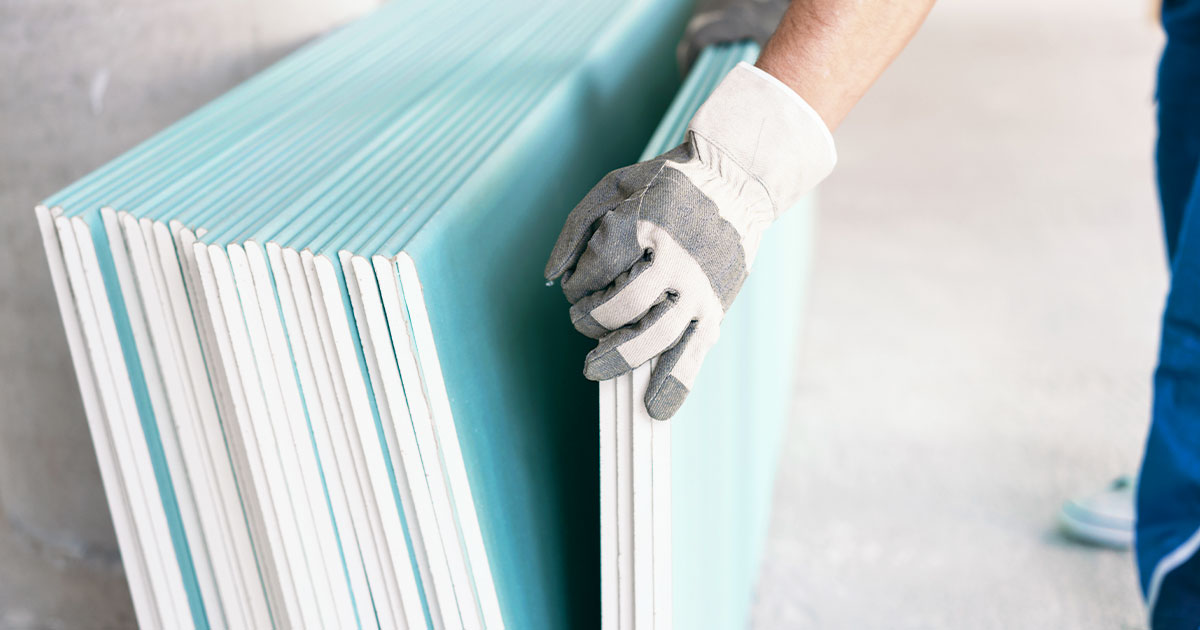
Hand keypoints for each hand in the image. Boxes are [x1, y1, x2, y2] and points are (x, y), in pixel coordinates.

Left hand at [545, 62, 835, 419]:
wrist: (738, 181)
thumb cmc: (666, 185)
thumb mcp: (614, 186)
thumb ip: (577, 227)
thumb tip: (550, 276)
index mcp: (645, 224)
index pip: (594, 271)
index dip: (576, 284)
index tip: (578, 285)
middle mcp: (674, 259)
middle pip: (619, 308)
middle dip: (588, 320)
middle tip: (583, 319)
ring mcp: (699, 287)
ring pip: (653, 336)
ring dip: (617, 357)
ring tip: (593, 367)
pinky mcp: (716, 307)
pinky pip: (694, 353)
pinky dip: (674, 385)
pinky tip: (654, 410)